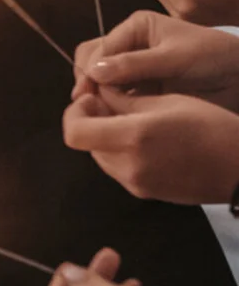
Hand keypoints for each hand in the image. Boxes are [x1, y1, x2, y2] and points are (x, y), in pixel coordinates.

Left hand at [63, 87, 238, 203]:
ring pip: (99, 156)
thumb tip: (96, 92)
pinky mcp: (142, 192)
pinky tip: (143, 139)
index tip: (90, 98)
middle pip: (85, 143)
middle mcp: (128, 165)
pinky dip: (119, 151)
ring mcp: (134, 183)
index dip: (74, 112)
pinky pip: (116, 168)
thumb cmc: (212, 127)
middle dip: (90, 121)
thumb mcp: (168, 102)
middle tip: (109, 104)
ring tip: (130, 120)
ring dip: (103, 137)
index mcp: (133, 137)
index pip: (74, 132)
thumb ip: (123, 99)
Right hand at [72, 9, 238, 111]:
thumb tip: (94, 72)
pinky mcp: (137, 88)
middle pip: (90, 60)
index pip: (99, 48)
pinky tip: (114, 118)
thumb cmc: (215, 59)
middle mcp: (128, 44)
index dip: (90, 71)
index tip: (86, 95)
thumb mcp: (177, 58)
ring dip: (96, 96)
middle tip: (89, 106)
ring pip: (97, 80)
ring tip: (101, 114)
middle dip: (88, 82)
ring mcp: (131, 67)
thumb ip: (136, 64)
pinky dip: (109, 106)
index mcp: (136, 27)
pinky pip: (113, 96)